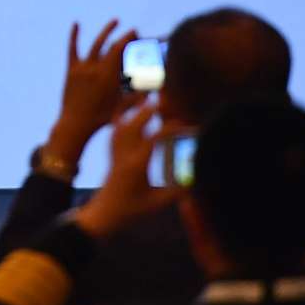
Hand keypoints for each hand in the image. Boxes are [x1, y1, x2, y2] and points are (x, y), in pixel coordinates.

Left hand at [43, 19, 139, 165]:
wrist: (76, 124)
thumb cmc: (102, 117)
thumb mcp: (124, 105)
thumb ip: (140, 94)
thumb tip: (156, 85)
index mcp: (109, 75)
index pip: (121, 50)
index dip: (129, 39)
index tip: (137, 33)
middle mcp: (95, 68)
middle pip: (111, 46)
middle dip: (123, 37)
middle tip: (132, 31)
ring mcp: (82, 68)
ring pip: (95, 44)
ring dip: (106, 31)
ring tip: (115, 21)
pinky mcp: (71, 70)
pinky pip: (72, 49)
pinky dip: (74, 36)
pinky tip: (76, 23)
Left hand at [74, 99, 180, 237]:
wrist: (103, 212)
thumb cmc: (132, 210)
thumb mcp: (158, 203)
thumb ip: (179, 191)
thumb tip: (201, 178)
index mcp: (136, 165)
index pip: (154, 139)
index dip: (172, 129)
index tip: (189, 126)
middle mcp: (123, 153)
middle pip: (134, 123)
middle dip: (150, 110)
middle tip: (168, 100)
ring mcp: (114, 149)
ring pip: (121, 120)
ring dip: (134, 106)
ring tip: (149, 92)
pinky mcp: (110, 148)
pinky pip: (113, 124)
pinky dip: (121, 110)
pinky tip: (130, 100)